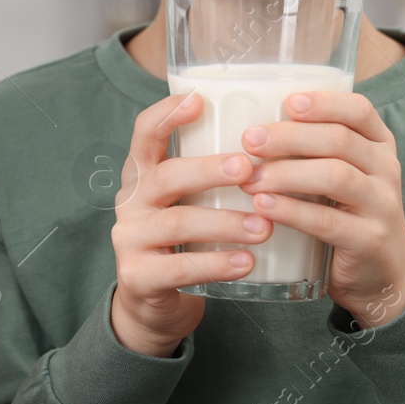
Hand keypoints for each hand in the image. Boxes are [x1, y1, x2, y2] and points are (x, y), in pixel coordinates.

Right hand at [109, 91, 272, 356]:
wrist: (153, 302)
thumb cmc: (184, 241)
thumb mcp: (187, 202)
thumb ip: (211, 175)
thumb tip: (275, 137)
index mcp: (142, 174)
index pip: (145, 133)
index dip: (167, 115)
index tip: (200, 101)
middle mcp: (130, 201)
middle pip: (166, 176)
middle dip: (208, 170)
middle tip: (249, 168)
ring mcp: (129, 239)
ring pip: (176, 223)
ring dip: (224, 222)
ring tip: (263, 226)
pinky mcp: (137, 277)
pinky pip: (178, 268)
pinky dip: (215, 264)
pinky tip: (246, 263)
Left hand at [237, 90, 404, 326]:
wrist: (382, 272)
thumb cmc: (345, 212)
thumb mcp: (340, 173)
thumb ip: (311, 150)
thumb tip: (249, 125)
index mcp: (378, 144)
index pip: (359, 110)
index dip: (324, 102)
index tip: (288, 102)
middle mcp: (386, 169)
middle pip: (339, 140)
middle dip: (290, 137)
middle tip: (249, 140)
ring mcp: (382, 205)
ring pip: (335, 176)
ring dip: (285, 174)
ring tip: (249, 178)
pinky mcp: (369, 240)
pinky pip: (327, 221)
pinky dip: (292, 211)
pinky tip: (263, 206)